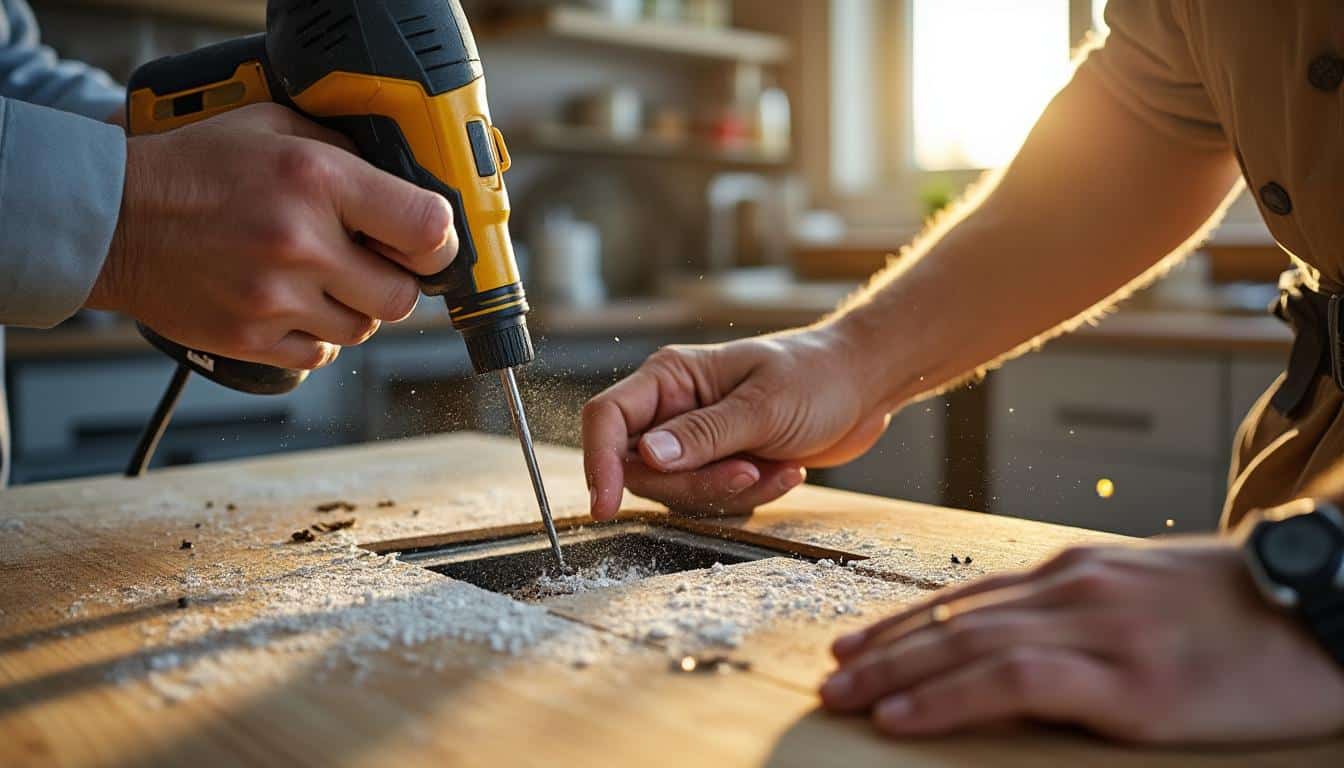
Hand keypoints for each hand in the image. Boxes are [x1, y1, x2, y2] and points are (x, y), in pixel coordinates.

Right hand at [87, 103, 457, 369]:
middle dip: (395, 282)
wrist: (112, 220)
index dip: (438, 243)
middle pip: (402, 296)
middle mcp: (302, 244)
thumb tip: (406, 188)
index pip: (427, 229)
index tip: (428, 245)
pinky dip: (318, 337)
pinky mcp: (252, 340)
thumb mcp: (273, 127)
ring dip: (354, 310)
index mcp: (317, 181)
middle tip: (371, 265)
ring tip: (321, 281)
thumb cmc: (191, 169)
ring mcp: (276, 299)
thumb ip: (345, 153)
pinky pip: (321, 355)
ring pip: (364, 329)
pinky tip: (295, 307)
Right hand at [581, 326, 890, 519]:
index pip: (607, 419)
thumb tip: (645, 457)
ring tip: (779, 466)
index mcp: (670, 378)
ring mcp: (696, 441)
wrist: (863, 385)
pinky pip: (714, 502)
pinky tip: (787, 470)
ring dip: (732, 492)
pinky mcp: (720, 465)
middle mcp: (673, 409)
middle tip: (747, 471)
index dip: (599, 463)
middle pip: (642, 470)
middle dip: (696, 484)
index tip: (606, 506)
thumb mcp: (763, 407)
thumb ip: (704, 435)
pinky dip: (752, 497)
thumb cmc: (817, 377)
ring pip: (679, 493)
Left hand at [820, 540, 1343, 743]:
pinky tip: (906, 718)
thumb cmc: (1242, 611)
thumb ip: (1084, 612)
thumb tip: (1026, 644)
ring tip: (845, 698)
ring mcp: (1100, 632)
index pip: (967, 598)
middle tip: (830, 678)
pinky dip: (949, 698)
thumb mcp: (1149, 596)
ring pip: (967, 647)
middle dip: (884, 651)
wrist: (1324, 608)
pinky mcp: (1130, 682)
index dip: (904, 624)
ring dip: (896, 675)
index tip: (857, 645)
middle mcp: (1075, 591)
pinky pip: (1013, 683)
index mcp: (1079, 573)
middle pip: (953, 620)